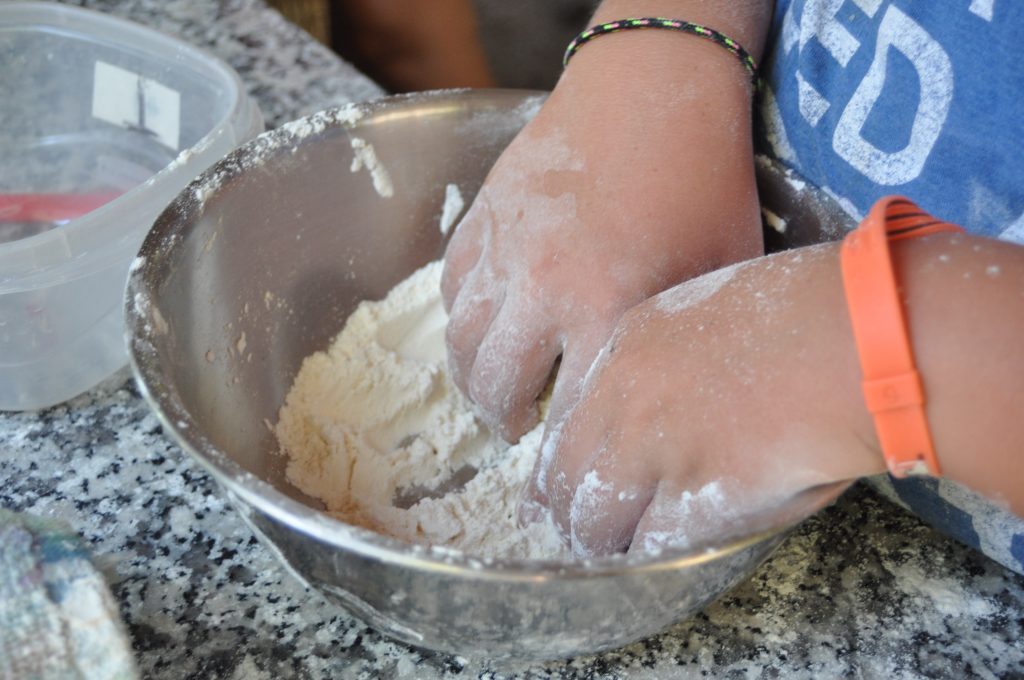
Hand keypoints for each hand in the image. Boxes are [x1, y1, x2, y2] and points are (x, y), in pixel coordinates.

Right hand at [442, 35, 763, 441]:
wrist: (652, 86)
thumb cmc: (700, 178)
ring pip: (458, 341)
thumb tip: (666, 396)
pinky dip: (461, 319)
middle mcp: (541, 286)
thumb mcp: (719, 272)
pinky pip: (449, 287)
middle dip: (502, 421)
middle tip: (517, 428)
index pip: (566, 413)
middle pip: (493, 386)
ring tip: (494, 387)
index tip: (564, 464)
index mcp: (606, 307)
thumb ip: (682, 341)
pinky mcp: (482, 216)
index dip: (561, 452)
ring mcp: (502, 248)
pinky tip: (486, 325)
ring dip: (472, 377)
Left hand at [525, 243, 885, 556]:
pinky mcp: (695, 497)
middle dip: (567, 513)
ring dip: (604, 542)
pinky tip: (660, 550)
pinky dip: (653, 554)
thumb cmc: (804, 312)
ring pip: (595, 522)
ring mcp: (654, 451)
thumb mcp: (706, 309)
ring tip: (613, 551)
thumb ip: (663, 355)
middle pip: (563, 480)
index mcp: (623, 346)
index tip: (552, 491)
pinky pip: (650, 544)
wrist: (854, 338)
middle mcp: (624, 401)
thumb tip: (650, 403)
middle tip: (578, 531)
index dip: (556, 468)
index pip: (561, 425)